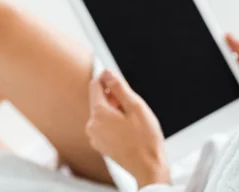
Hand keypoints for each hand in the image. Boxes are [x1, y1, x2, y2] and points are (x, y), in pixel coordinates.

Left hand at [86, 70, 170, 188]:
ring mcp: (95, 137)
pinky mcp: (100, 145)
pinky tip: (128, 130)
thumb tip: (107, 73)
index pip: (95, 85)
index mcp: (99, 114)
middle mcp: (92, 125)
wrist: (147, 165)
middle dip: (114, 98)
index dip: (107, 78)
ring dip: (115, 111)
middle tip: (132, 107)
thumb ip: (119, 87)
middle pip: (99, 100)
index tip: (119, 80)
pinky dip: (113, 123)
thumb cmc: (144, 138)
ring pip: (102, 114)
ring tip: (132, 121)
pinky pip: (104, 126)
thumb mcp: (135, 106)